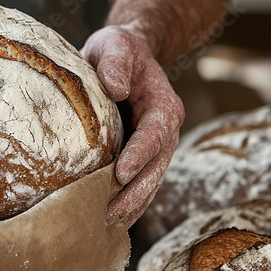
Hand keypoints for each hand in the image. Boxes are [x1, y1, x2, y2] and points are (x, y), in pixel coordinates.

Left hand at [81, 25, 184, 227]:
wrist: (125, 56)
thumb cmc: (118, 50)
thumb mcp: (115, 45)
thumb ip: (115, 63)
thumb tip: (116, 88)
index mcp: (163, 106)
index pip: (154, 135)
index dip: (139, 156)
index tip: (120, 174)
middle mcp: (166, 131)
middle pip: (155, 168)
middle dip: (134, 194)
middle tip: (108, 214)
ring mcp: (156, 148)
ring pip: (149, 182)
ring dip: (130, 206)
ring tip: (104, 224)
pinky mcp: (141, 157)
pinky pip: (138, 184)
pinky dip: (126, 203)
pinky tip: (107, 220)